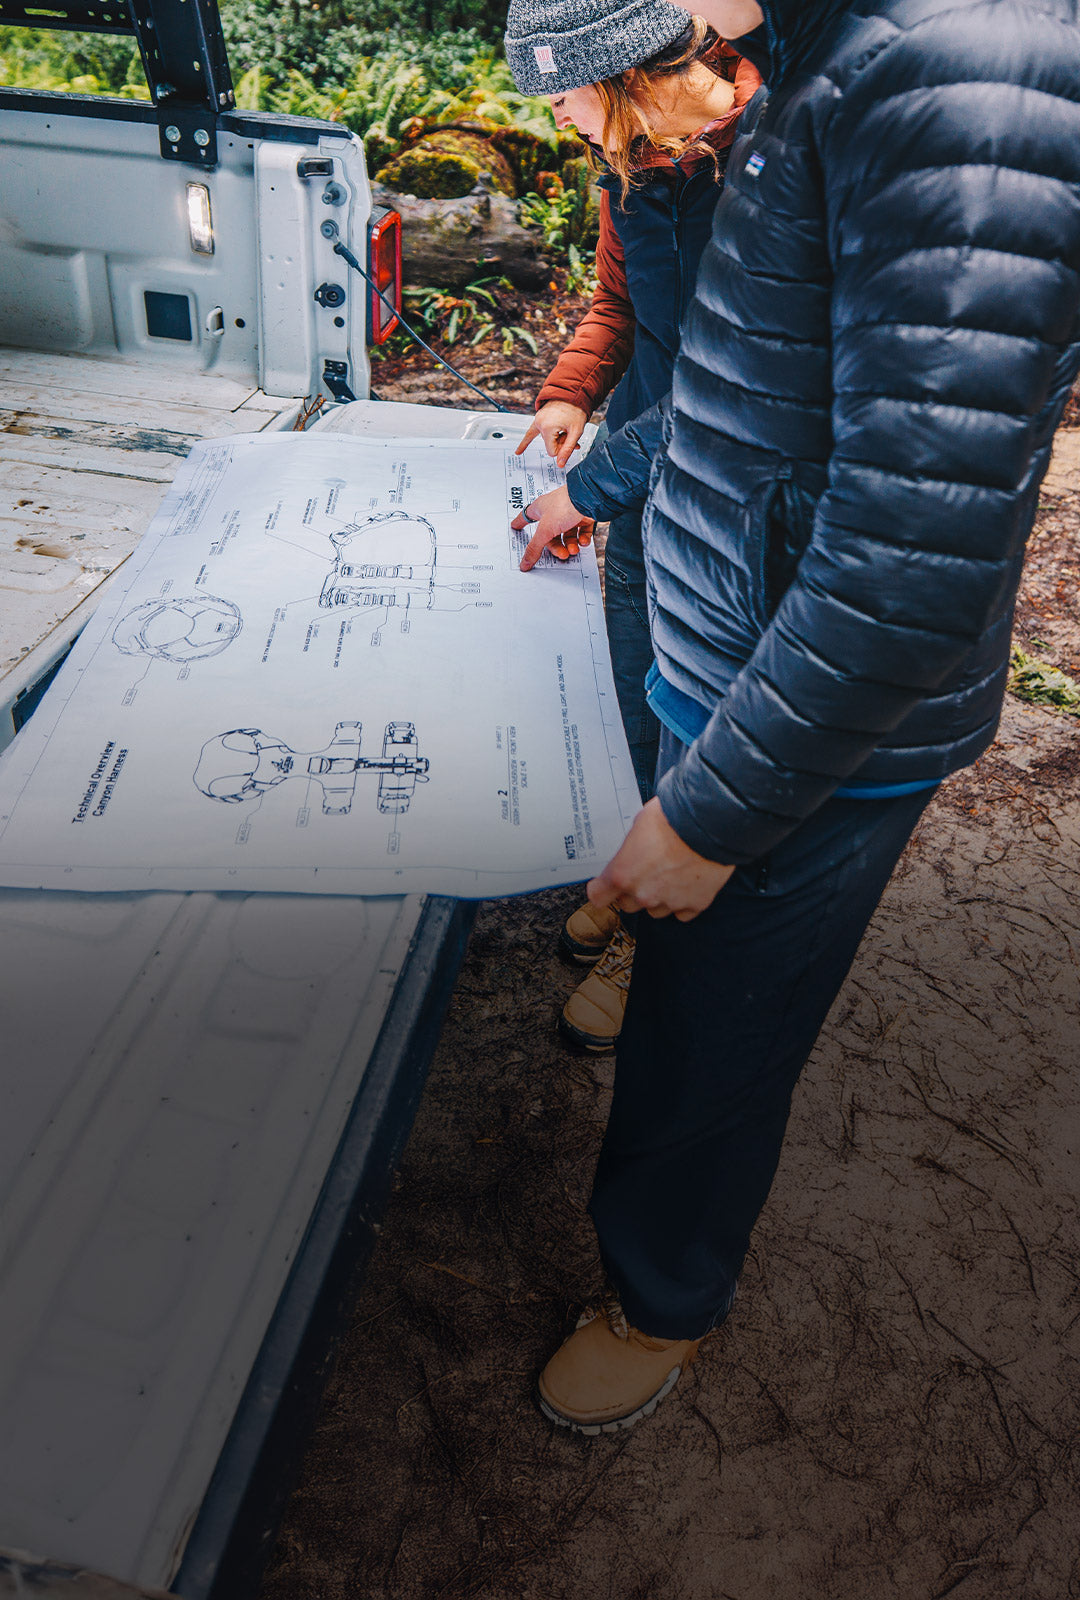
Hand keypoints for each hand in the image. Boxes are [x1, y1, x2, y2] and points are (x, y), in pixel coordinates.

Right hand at [512, 484, 594, 569]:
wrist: (589, 499)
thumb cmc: (565, 505)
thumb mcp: (545, 531)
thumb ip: (535, 548)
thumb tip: (525, 562)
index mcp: (541, 508)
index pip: (526, 516)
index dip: (520, 522)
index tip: (515, 526)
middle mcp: (554, 510)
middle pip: (550, 535)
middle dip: (556, 547)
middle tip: (561, 554)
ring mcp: (569, 513)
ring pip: (567, 535)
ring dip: (570, 545)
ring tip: (573, 550)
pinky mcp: (583, 516)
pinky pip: (581, 532)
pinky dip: (582, 539)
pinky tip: (582, 541)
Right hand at [516, 402, 587, 468]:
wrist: (572, 394)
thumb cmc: (576, 410)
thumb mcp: (576, 432)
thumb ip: (568, 449)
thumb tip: (560, 464)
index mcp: (547, 427)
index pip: (552, 452)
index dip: (563, 449)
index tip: (572, 442)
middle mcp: (539, 423)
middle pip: (549, 445)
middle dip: (561, 443)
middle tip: (571, 434)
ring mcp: (537, 420)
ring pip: (546, 440)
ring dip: (557, 438)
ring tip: (566, 429)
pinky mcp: (538, 419)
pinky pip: (530, 433)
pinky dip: (526, 442)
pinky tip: (518, 452)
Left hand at [587, 797, 734, 921]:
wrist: (710, 823)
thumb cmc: (672, 817)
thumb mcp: (639, 825)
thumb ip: (631, 848)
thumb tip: (633, 851)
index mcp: (622, 875)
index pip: (598, 897)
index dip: (602, 890)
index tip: (606, 885)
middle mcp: (643, 894)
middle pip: (627, 905)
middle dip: (633, 891)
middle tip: (646, 872)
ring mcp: (669, 902)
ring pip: (655, 910)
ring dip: (659, 897)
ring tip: (672, 874)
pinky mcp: (694, 904)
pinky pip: (682, 912)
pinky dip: (684, 901)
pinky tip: (689, 882)